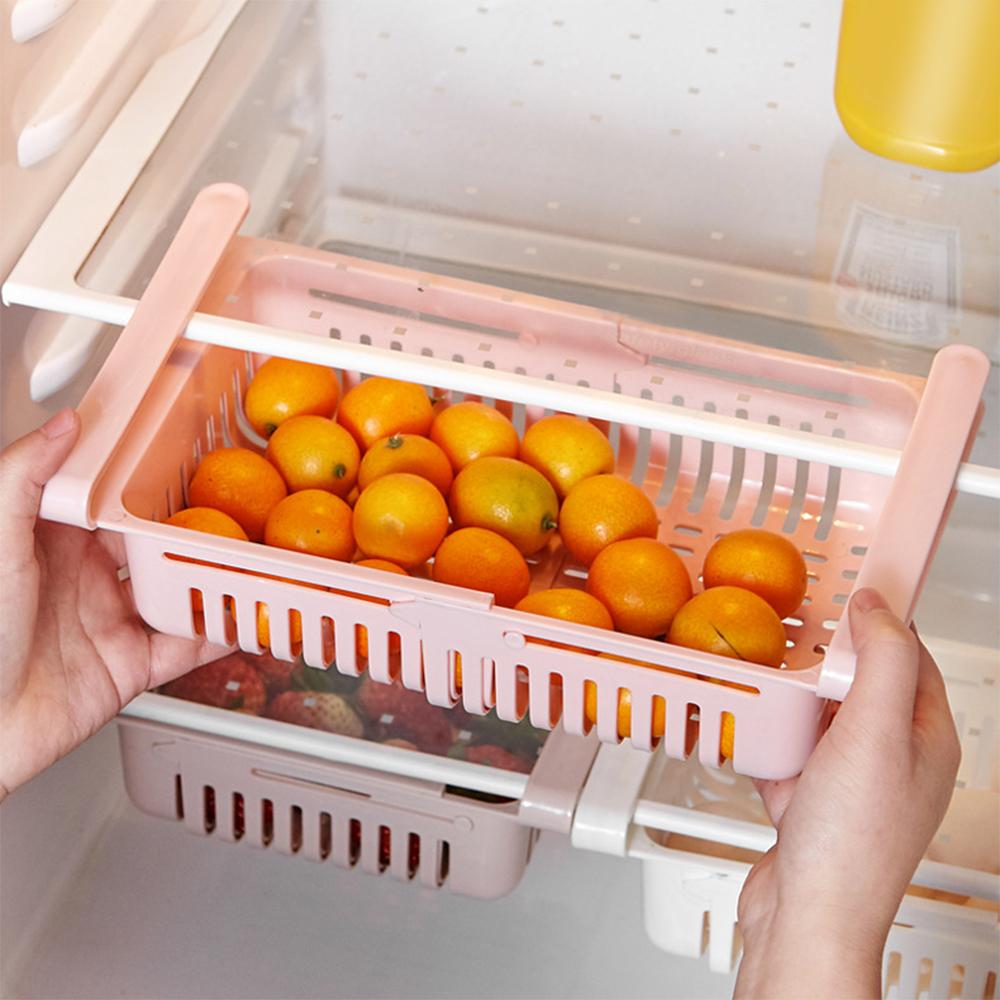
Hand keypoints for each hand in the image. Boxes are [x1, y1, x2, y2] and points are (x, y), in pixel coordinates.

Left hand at [0, 409, 227, 799]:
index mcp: (53, 544)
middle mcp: (85, 579)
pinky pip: (186, 647)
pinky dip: (220, 635)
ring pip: (178, 591)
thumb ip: (24, 478)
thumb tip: (64, 425)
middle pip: (156, 544)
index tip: (188, 458)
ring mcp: (110, 623)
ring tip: (254, 557)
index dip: (149, 481)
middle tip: (239, 506)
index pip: (113, 501)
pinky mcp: (129, 667)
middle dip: (196, 527)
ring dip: (215, 578)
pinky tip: (247, 619)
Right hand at [735, 588, 959, 998]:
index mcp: (924, 739)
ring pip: (817, 717)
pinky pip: (785, 751)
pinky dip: (765, 736)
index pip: (911, 659)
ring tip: (763, 670)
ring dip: (789, 696)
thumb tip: (878, 607)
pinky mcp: (807, 802)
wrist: (806, 916)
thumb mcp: (876, 731)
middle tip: (792, 630)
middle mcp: (889, 758)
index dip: (881, 622)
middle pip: (858, 685)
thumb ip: (882, 661)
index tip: (847, 592)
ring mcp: (846, 781)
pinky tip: (744, 725)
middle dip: (824, 659)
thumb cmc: (852, 839)